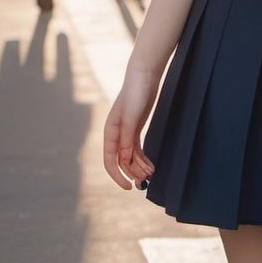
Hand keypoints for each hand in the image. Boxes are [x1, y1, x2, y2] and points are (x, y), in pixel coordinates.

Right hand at [103, 68, 158, 190]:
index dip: (118, 176)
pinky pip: (136, 149)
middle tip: (146, 180)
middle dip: (132, 172)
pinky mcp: (135, 128)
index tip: (128, 187)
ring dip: (139, 166)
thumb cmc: (135, 94)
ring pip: (130, 157)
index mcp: (110, 132)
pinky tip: (150, 165)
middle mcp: (116, 134)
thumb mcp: (131, 118)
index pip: (110, 161)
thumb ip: (126, 140)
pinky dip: (142, 158)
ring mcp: (126, 132)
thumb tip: (123, 161)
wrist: (145, 75)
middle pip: (121, 161)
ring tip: (151, 173)